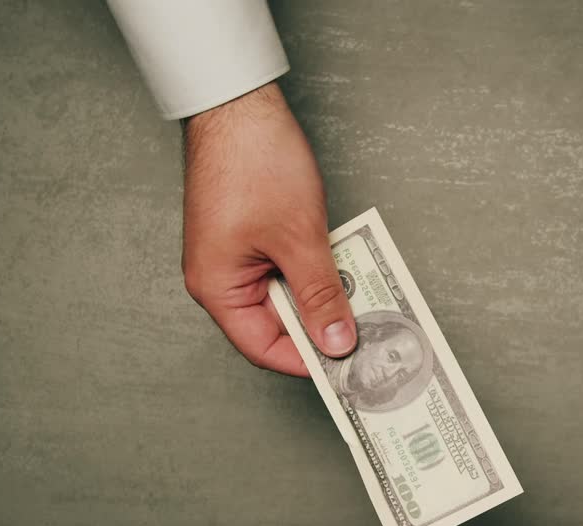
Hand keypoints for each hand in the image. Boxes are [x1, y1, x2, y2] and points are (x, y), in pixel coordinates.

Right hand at [181, 82, 354, 376]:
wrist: (240, 105)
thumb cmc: (253, 161)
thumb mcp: (299, 238)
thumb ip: (320, 295)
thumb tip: (336, 340)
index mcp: (217, 287)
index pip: (265, 349)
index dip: (309, 360)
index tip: (348, 363)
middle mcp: (219, 277)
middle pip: (275, 325)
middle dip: (320, 326)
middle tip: (364, 330)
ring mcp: (233, 256)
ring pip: (285, 296)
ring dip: (320, 295)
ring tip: (358, 295)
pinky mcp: (249, 237)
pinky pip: (284, 269)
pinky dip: (313, 270)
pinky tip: (341, 265)